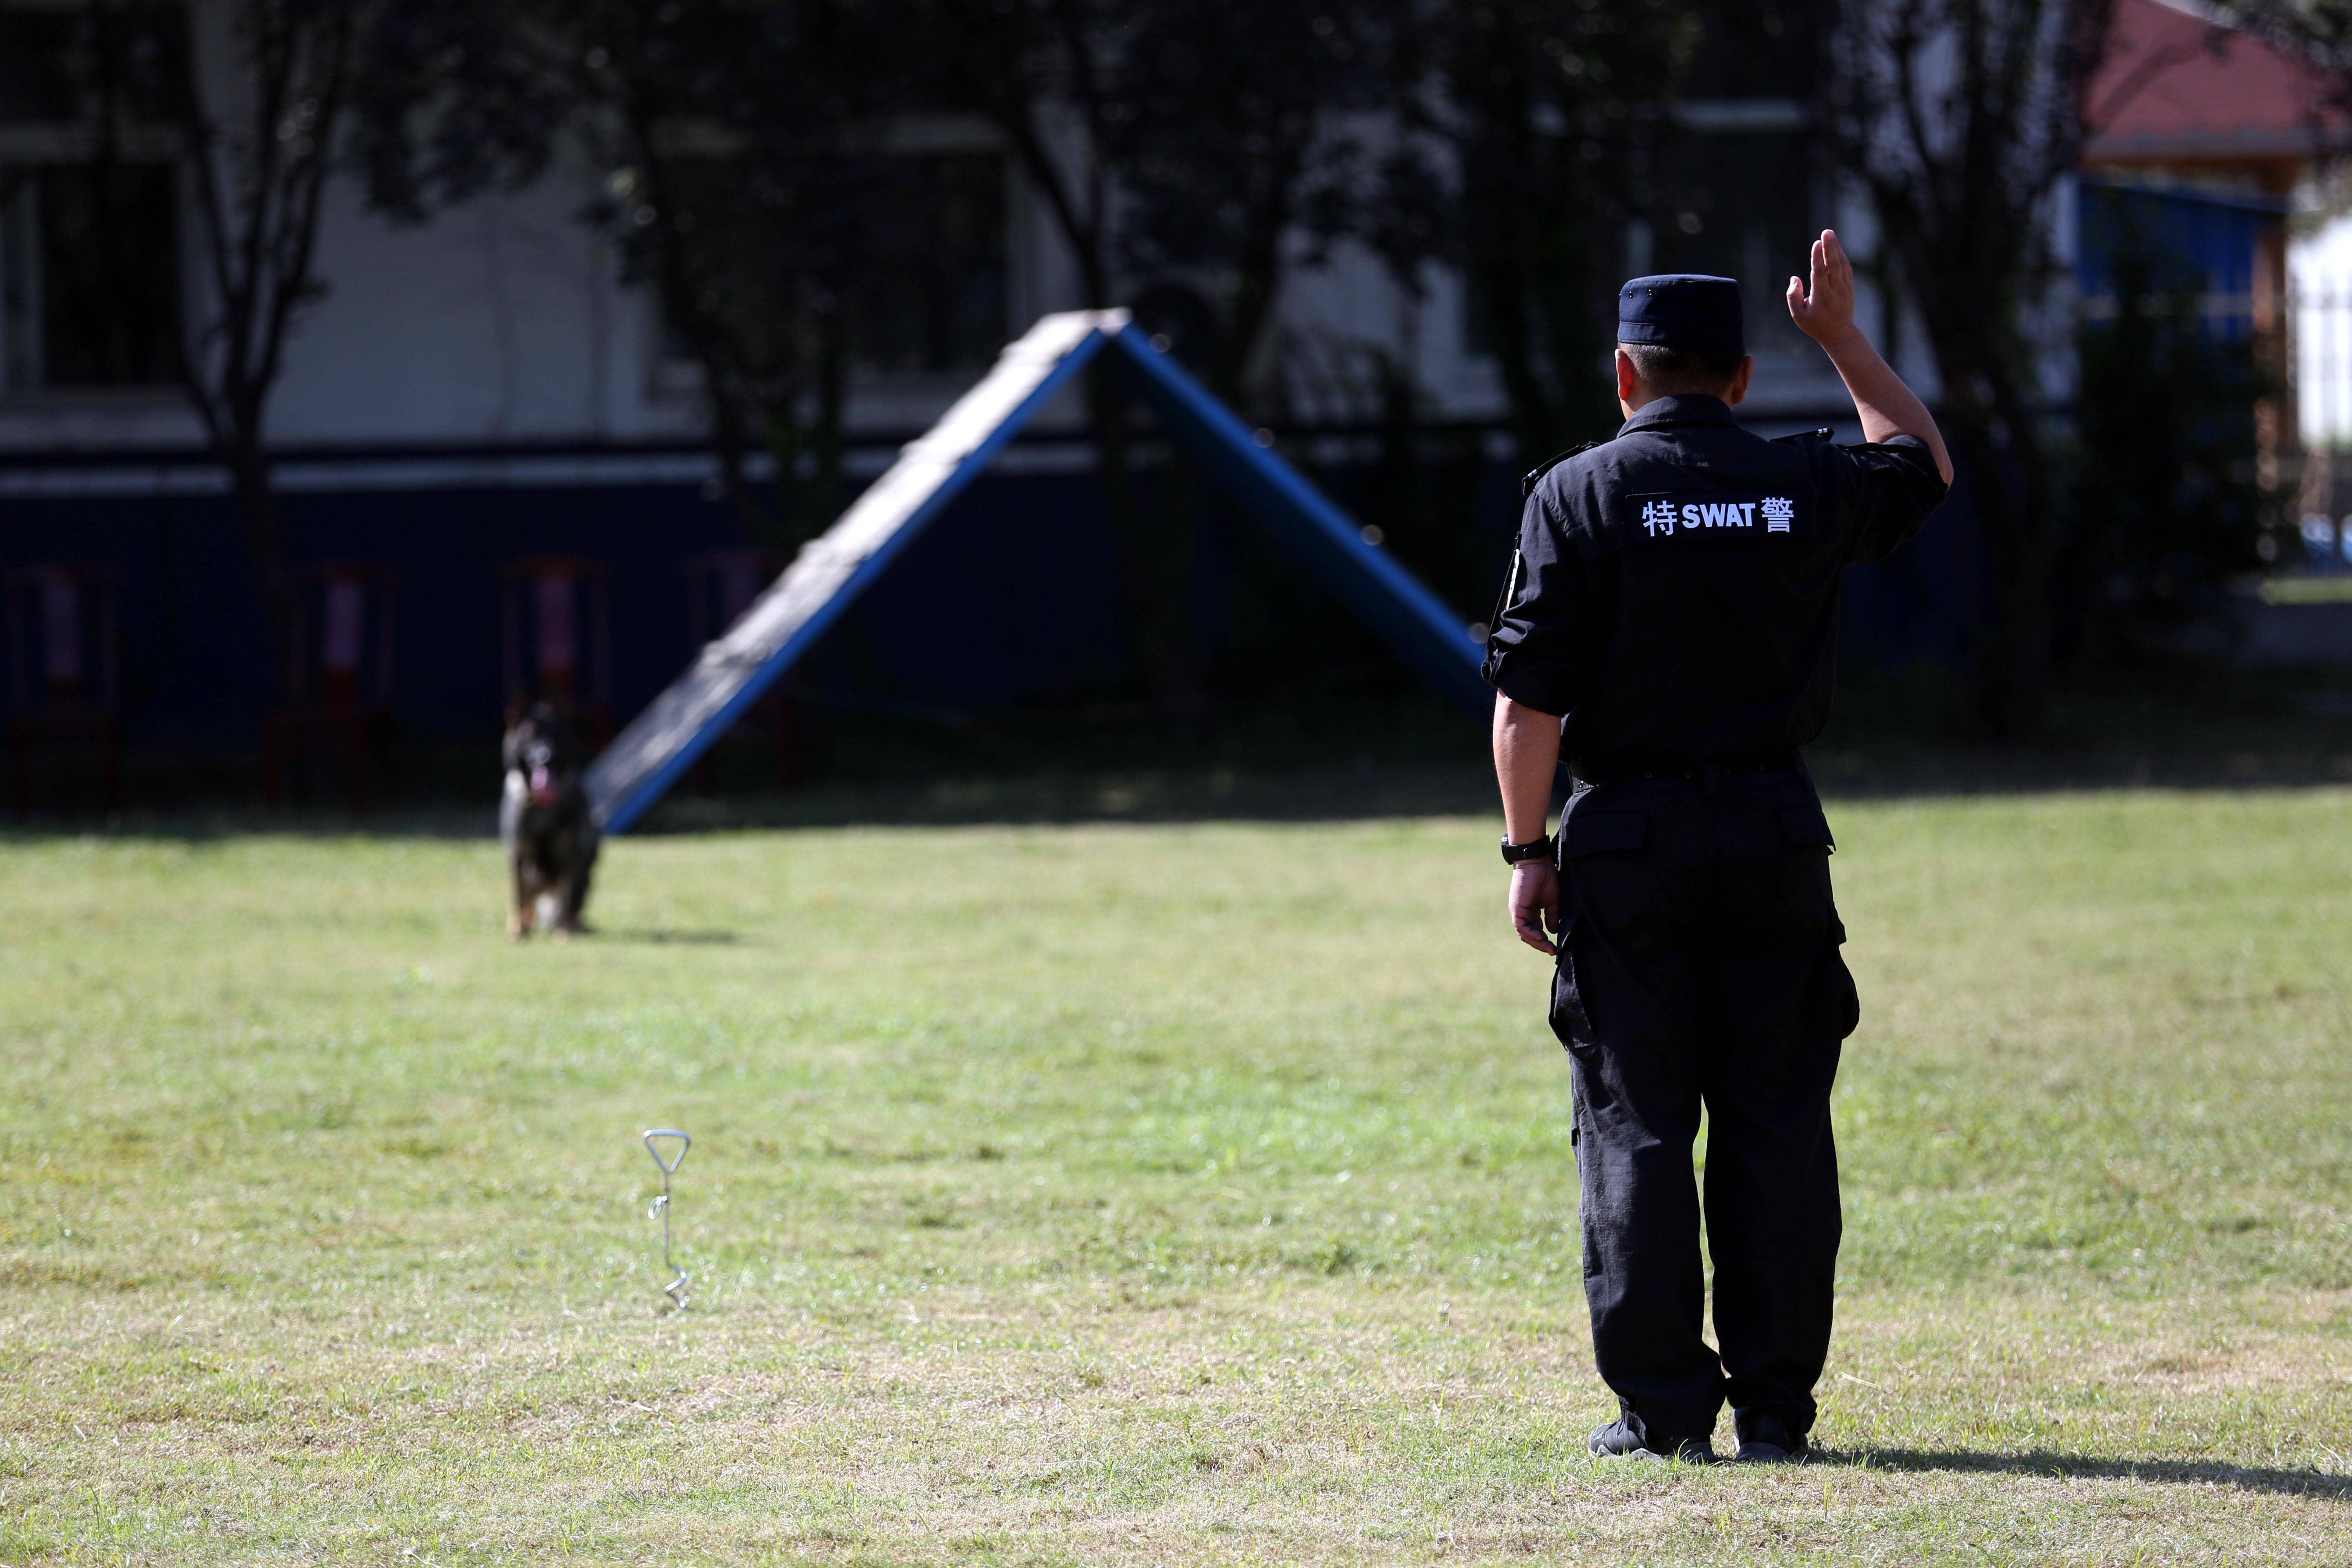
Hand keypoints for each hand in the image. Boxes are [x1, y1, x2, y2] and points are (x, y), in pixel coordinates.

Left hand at [1508, 861, 1563, 955]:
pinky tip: (1540, 937)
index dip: (1545, 941)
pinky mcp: (1516, 908)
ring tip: (1548, 947)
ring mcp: (1518, 911)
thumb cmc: (1546, 877)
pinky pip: (1521, 926)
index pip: (1536, 931)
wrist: (1537, 861)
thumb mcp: (1553, 901)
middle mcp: (1523, 913)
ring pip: (1524, 933)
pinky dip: (1530, 933)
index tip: (1555, 948)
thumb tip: (1553, 932)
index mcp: (1531, 912)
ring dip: (1536, 942)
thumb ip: (1552, 916)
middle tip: (1553, 951)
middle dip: (1541, 945)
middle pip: (1529, 935)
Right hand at [1786, 228, 1858, 347]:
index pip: (1820, 273)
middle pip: (1833, 265)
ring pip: (1841, 264)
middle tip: (1827, 232)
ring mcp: (1845, 288)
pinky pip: (1846, 267)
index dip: (1818, 257)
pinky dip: (1841, 256)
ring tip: (1830, 234)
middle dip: (1830, 247)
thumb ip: (1793, 297)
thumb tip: (1795, 278)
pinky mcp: (1849, 286)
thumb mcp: (1798, 316)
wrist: (1839, 334)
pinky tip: (1836, 246)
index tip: (1816, 243)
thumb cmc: (1815, 324)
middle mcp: (1835, 290)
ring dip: (1836, 248)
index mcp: (1821, 297)